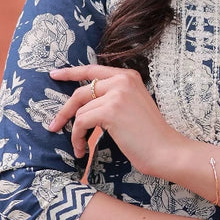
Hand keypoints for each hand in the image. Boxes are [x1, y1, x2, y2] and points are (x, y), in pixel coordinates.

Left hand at [47, 65, 187, 178]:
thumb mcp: (132, 107)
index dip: (71, 72)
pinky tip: (82, 150)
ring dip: (76, 132)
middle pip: (81, 91)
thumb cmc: (149, 136)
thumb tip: (83, 104)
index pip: (93, 69)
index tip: (54, 74)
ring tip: (80, 147)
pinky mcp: (111, 110)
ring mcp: (117, 94)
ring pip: (81, 111)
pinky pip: (82, 122)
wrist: (165, 150)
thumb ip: (113, 98)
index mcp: (128, 76)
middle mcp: (122, 80)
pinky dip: (78, 138)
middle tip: (54, 125)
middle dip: (64, 110)